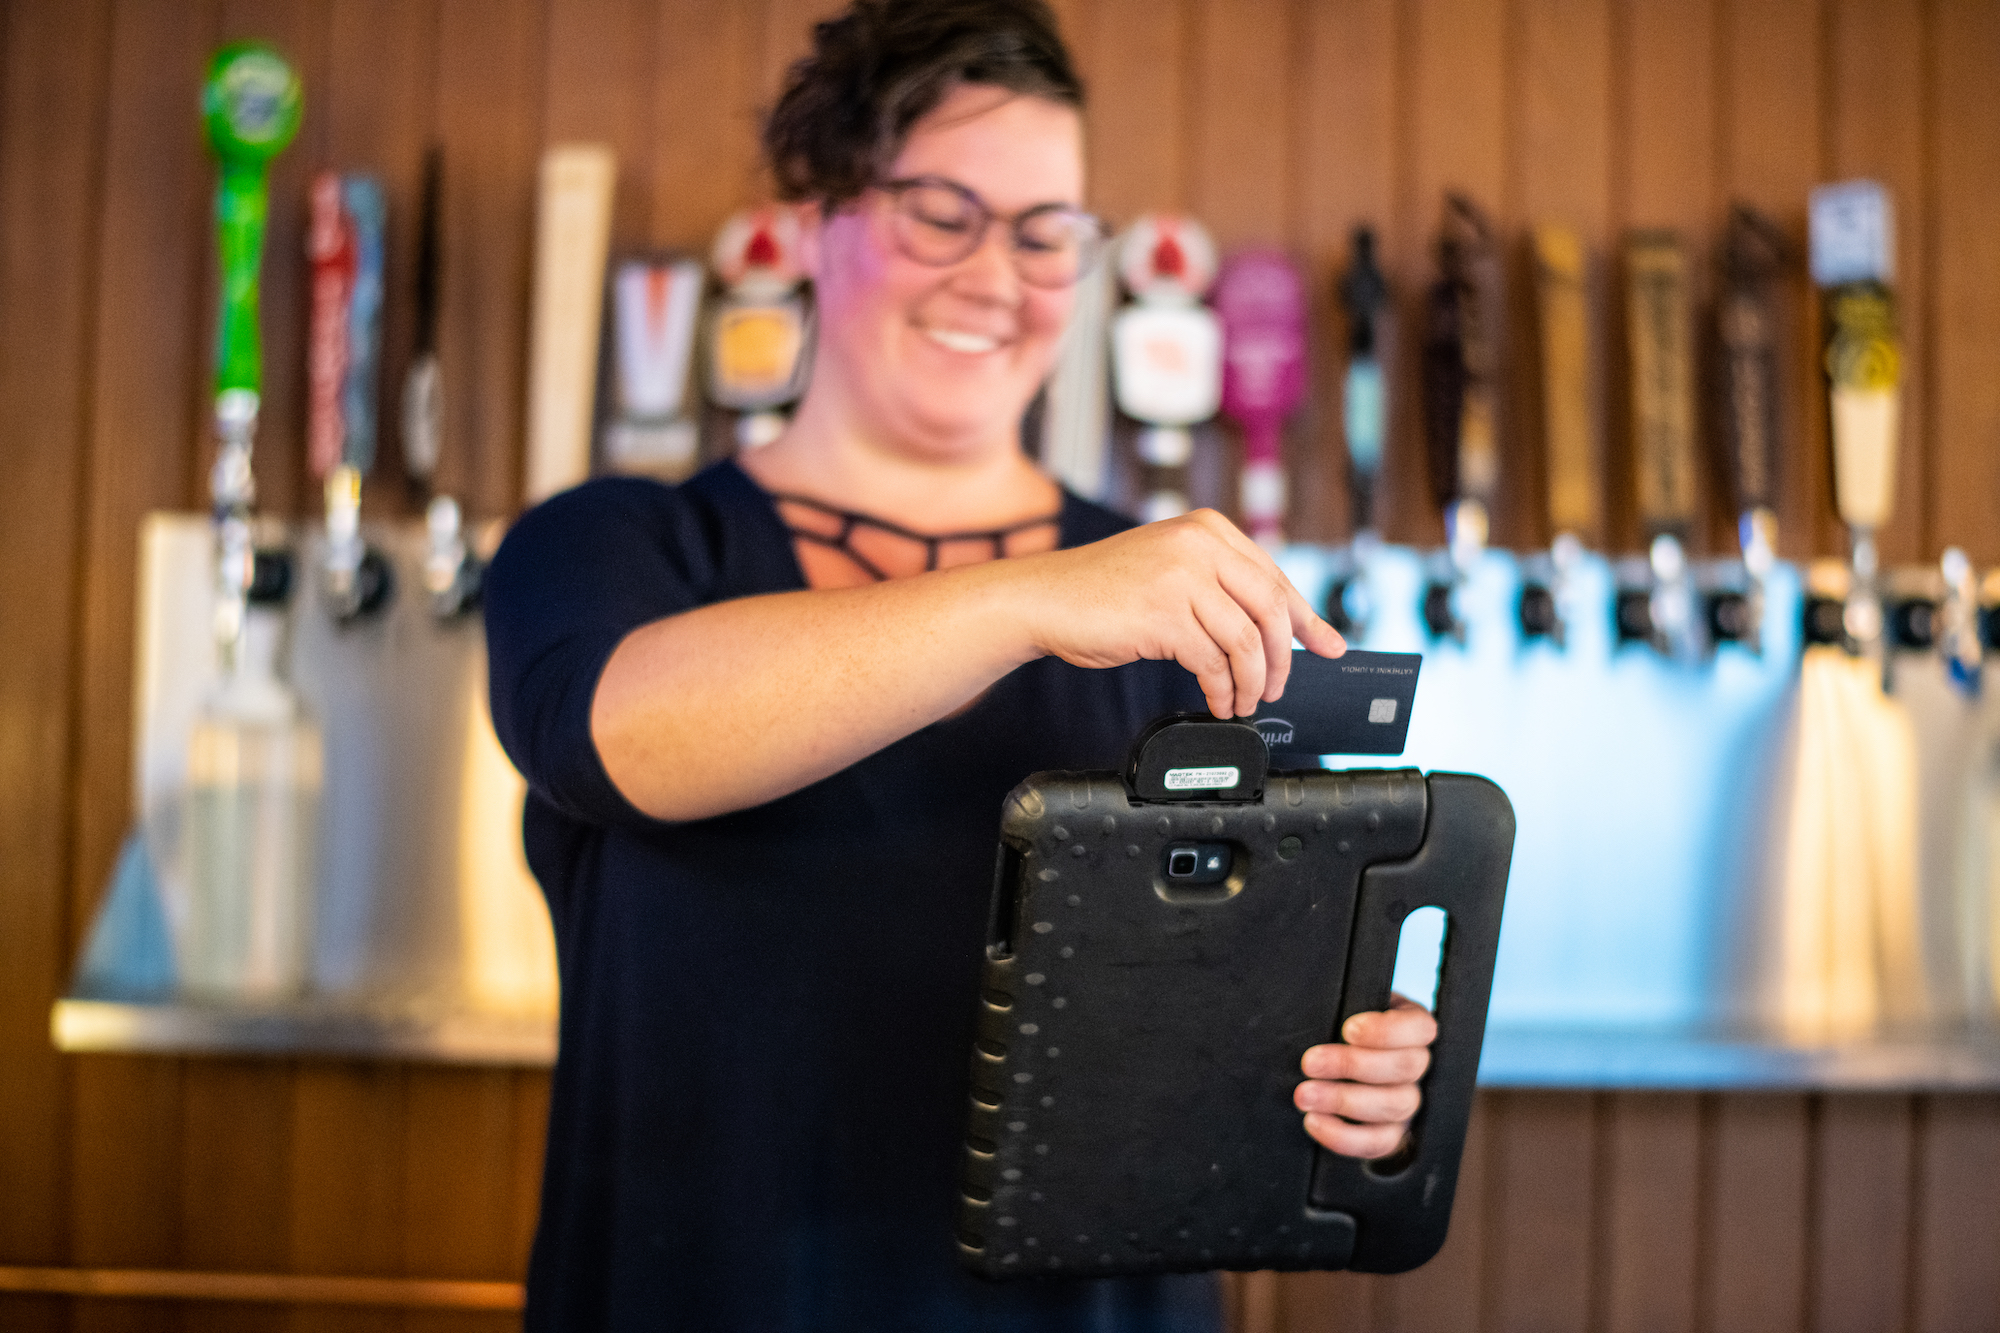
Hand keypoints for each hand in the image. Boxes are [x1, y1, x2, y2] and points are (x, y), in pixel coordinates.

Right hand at [1012, 509, 1345, 717]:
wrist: (1044, 598)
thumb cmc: (1103, 592)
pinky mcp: (1162, 614)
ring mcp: (1181, 577)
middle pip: (1271, 609)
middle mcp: (1199, 545)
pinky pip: (1212, 661)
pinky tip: (1219, 700)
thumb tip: (1275, 628)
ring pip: (1245, 641)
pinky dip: (1223, 689)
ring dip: (1251, 681)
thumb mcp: (1170, 570)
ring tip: (1244, 701)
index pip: (1275, 578)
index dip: (1307, 618)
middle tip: (1278, 687)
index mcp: (1208, 530)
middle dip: (1282, 658)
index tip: (1329, 644)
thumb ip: (1218, 586)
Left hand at [1294, 994, 1436, 1159]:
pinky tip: (1315, 1122)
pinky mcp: (1395, 1134)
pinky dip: (1344, 1137)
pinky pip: (1378, 1142)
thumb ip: (1347, 1008)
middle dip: (1351, 1065)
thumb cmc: (1347, 1029)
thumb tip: (1316, 1016)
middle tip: (1310, 1063)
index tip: (1347, 1030)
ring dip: (1343, 1101)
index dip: (1385, 1031)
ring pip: (1393, 1106)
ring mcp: (1411, 1103)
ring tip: (1305, 1096)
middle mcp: (1419, 1066)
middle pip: (1404, 1068)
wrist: (1346, 1068)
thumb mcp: (1352, 1008)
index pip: (1419, 1029)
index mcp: (1414, 1028)